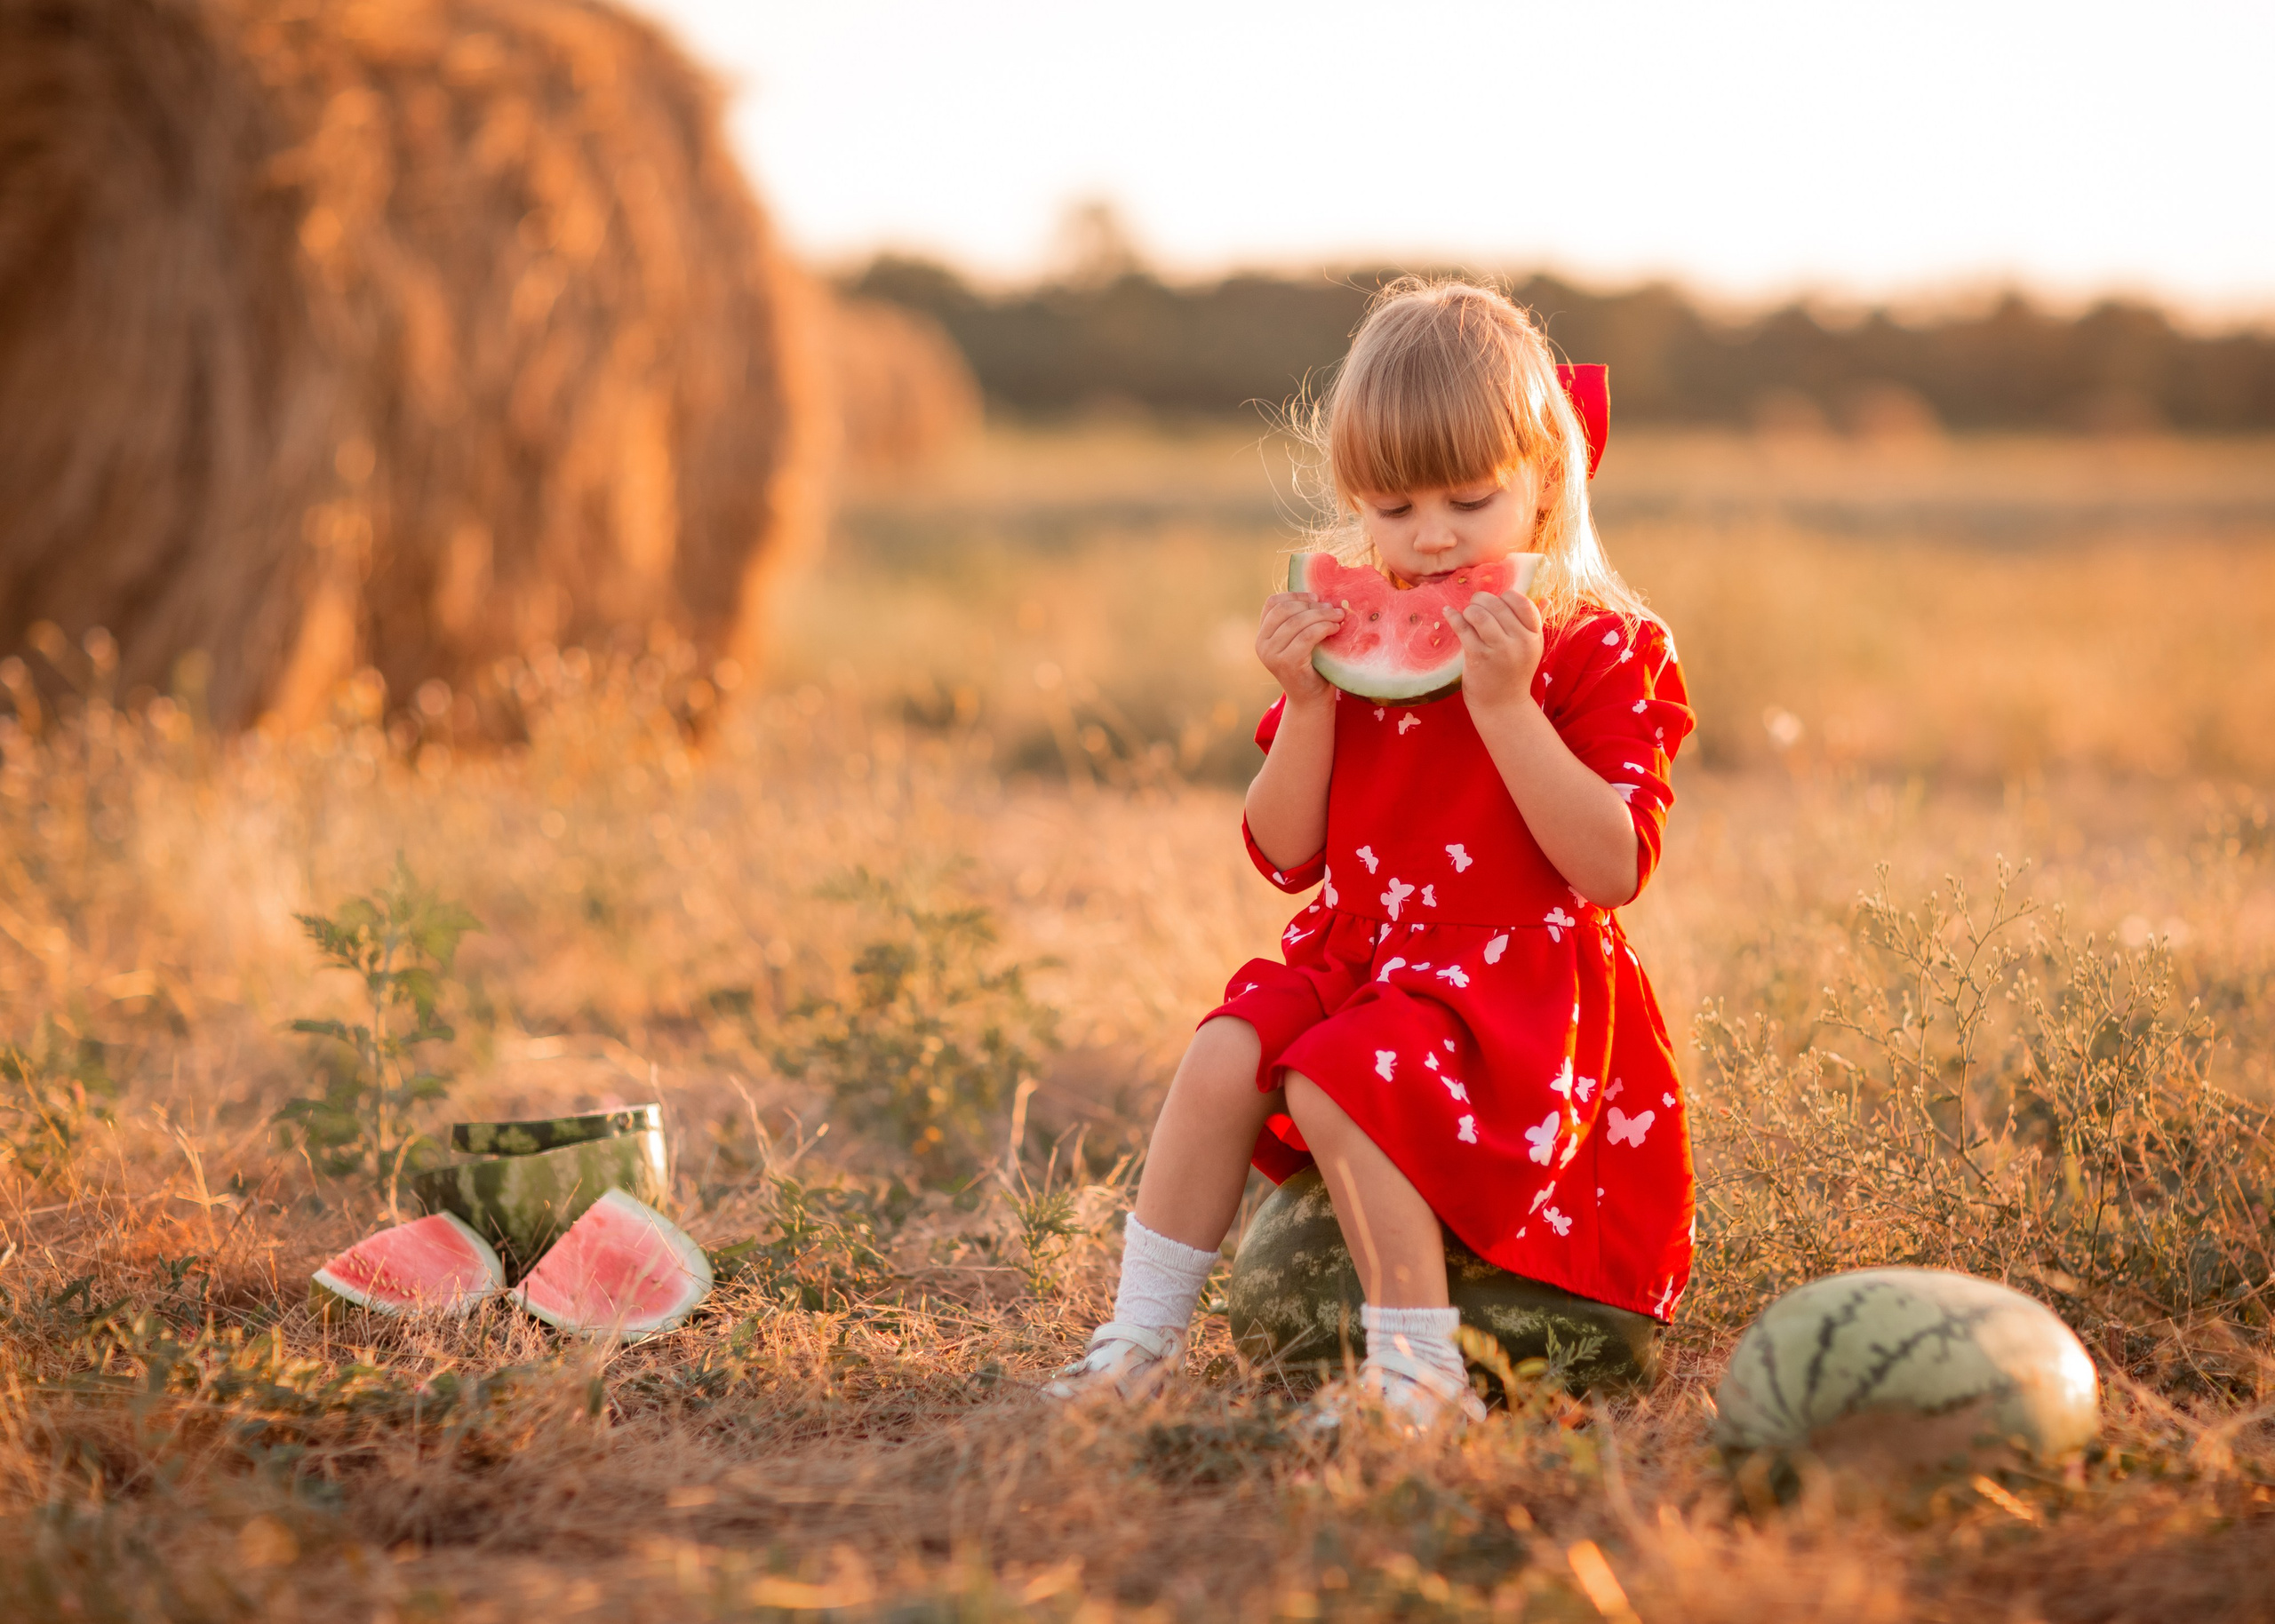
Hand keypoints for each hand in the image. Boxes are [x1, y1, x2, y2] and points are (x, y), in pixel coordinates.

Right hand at [1255, 591, 1344, 702]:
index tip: (1316, 598)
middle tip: (1333, 608)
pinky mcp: (1287, 663)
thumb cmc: (1310, 667)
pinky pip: (1306, 636)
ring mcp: (1272, 655)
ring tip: (1338, 616)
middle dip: (1312, 606)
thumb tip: (1318, 595)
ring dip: (1322, 615)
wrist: (1311, 700)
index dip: (1295, 595)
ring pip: (1297, 622)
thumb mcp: (1299, 640)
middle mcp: (1262, 644)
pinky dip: (1323, 628)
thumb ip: (1299, 621)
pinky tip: (1335, 629)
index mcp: (1262, 635)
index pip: (1272, 603)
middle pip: (1285, 610)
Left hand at [1448, 588, 1543, 712]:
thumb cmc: (1514, 674)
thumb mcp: (1531, 649)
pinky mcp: (1478, 657)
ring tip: (1466, 615)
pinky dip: (1453, 617)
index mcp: (1534, 636)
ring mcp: (1499, 649)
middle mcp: (1520, 641)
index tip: (1495, 605)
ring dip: (1469, 610)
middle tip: (1475, 606)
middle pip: (1497, 604)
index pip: (1522, 602)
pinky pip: (1463, 628)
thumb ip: (1535, 624)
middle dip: (1481, 600)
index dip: (1505, 597)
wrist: (1503, 706)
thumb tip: (1544, 599)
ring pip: (1479, 614)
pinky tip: (1448, 612)